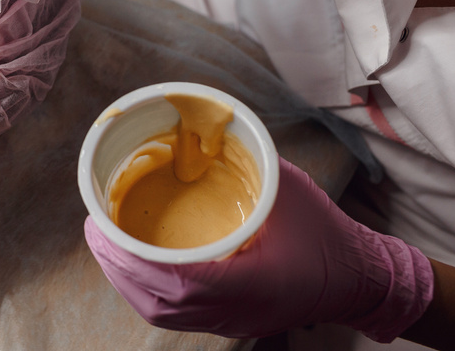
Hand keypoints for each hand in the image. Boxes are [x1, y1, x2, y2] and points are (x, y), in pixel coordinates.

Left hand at [84, 157, 433, 341]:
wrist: (361, 280)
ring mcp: (232, 322)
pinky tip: (131, 270)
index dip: (135, 259)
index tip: (106, 230)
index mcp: (252, 280)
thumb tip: (203, 130)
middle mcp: (237, 309)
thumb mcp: (289, 186)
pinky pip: (173, 319)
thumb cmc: (326, 232)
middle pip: (160, 301)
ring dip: (126, 281)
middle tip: (93, 230)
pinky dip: (145, 295)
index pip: (182, 279)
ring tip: (104, 246)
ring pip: (161, 314)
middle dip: (118, 267)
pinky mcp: (230, 324)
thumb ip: (247, 161)